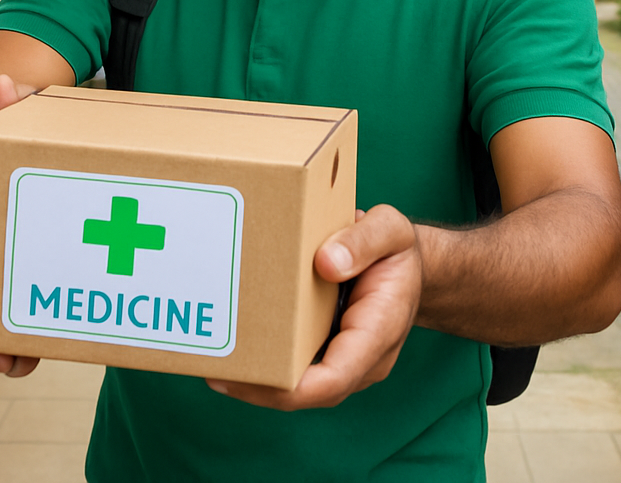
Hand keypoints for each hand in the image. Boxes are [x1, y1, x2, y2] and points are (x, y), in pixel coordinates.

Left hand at [205, 205, 422, 408]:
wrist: (407, 265)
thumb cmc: (397, 250)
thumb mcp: (391, 230)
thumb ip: (364, 240)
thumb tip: (326, 263)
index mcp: (380, 331)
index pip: (335, 377)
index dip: (289, 387)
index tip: (248, 376)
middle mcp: (362, 358)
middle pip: (308, 390)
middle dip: (260, 388)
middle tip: (213, 368)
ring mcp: (344, 359)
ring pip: (299, 384)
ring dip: (257, 380)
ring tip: (213, 359)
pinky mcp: (328, 350)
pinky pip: (297, 366)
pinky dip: (266, 361)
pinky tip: (234, 344)